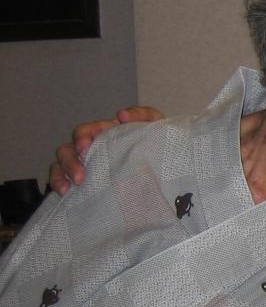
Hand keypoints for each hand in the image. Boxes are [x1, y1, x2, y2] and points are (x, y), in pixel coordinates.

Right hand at [48, 106, 165, 193]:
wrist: (164, 167)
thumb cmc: (155, 142)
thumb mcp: (153, 124)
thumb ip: (141, 114)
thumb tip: (121, 115)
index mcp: (103, 134)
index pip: (85, 131)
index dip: (81, 136)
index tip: (85, 146)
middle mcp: (90, 149)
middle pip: (68, 149)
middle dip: (70, 161)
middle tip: (80, 175)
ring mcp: (86, 165)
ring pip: (60, 164)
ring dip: (62, 173)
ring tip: (74, 185)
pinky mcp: (85, 182)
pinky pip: (62, 180)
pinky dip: (58, 184)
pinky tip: (65, 192)